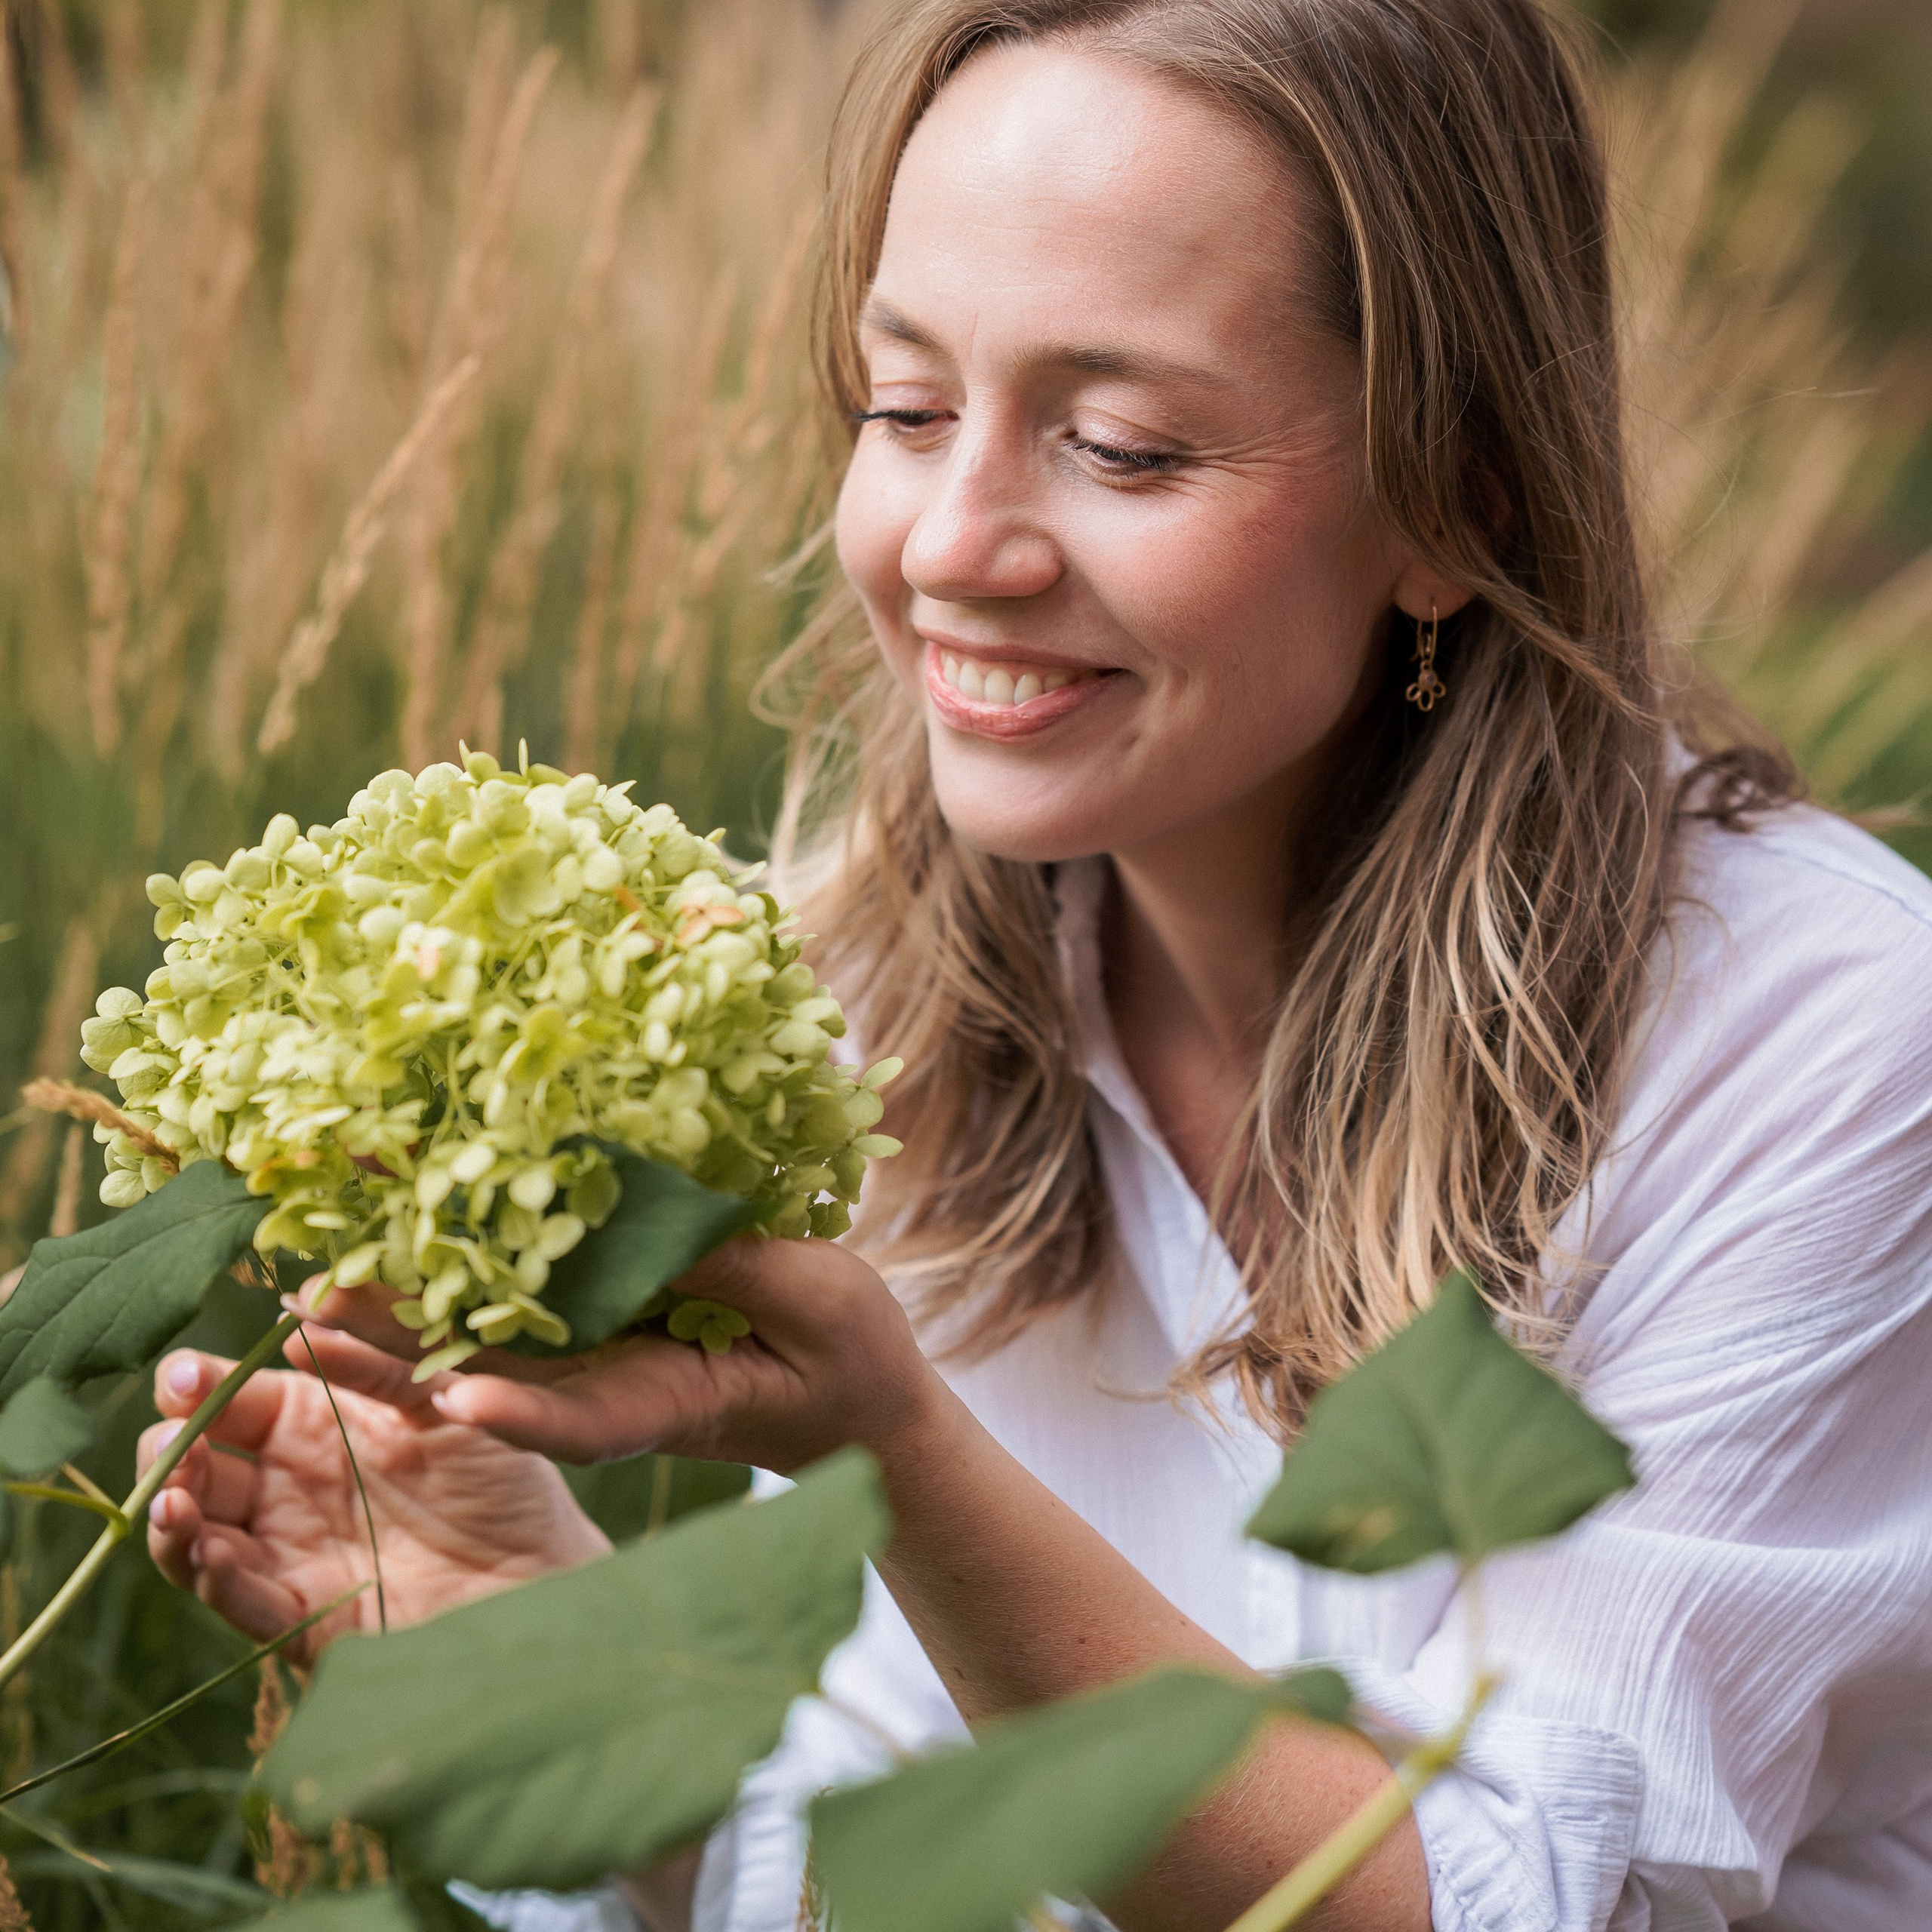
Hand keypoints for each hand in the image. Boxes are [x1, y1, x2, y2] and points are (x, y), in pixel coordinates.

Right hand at [138, 1327, 609, 1664]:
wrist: (544, 1568)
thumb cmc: (502, 1475)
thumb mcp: (441, 1398)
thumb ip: (374, 1357)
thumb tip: (297, 1303)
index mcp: (317, 1425)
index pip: (235, 1399)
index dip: (199, 1386)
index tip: (183, 1376)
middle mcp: (291, 1489)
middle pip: (197, 1467)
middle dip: (170, 1452)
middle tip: (175, 1442)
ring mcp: (291, 1553)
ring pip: (198, 1537)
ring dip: (173, 1520)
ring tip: (172, 1501)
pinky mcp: (306, 1617)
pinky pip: (243, 1601)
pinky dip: (215, 1579)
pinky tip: (209, 1552)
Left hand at [305, 1236, 949, 1474]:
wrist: (849, 1395)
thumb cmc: (848, 1355)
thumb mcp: (817, 1302)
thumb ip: (739, 1271)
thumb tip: (658, 1220)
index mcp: (669, 1402)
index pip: (587, 1420)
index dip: (524, 1413)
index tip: (458, 1407)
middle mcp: (609, 1391)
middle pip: (496, 1381)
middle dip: (403, 1355)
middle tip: (311, 1318)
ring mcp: (594, 1362)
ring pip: (480, 1346)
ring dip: (392, 1325)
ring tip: (300, 1294)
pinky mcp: (590, 1328)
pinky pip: (506, 1307)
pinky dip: (440, 1286)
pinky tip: (367, 1263)